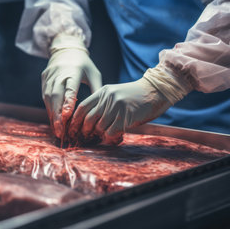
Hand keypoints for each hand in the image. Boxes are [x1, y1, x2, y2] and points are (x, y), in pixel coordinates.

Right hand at [41, 34, 101, 139]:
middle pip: (56, 96)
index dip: (67, 102)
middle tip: (60, 131)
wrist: (66, 49)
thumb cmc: (83, 64)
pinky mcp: (44, 79)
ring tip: (57, 130)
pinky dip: (49, 109)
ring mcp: (50, 76)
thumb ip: (97, 90)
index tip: (66, 115)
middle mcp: (59, 73)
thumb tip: (102, 109)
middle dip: (57, 115)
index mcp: (74, 71)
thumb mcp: (94, 74)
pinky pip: (45, 96)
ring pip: (48, 98)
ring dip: (52, 114)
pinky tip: (54, 120)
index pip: (70, 88)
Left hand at [68, 64, 191, 144]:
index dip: (75, 120)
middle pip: (89, 119)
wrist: (156, 91)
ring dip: (102, 135)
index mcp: (103, 91)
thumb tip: (90, 121)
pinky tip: (116, 136)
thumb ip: (103, 104)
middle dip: (86, 131)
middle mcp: (108, 98)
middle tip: (87, 137)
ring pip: (100, 127)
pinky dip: (111, 137)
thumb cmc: (136, 96)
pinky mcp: (126, 116)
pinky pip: (112, 132)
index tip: (73, 129)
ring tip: (106, 135)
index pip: (82, 106)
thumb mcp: (116, 94)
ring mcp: (116, 106)